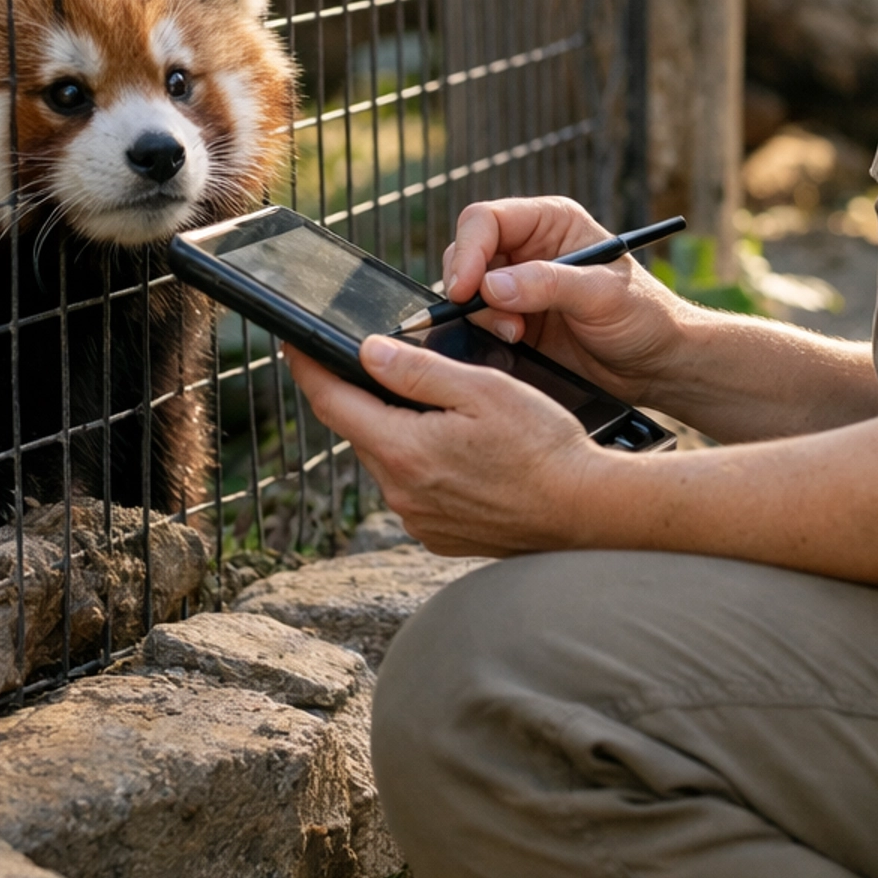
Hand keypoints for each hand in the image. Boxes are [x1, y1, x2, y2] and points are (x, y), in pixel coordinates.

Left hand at [283, 333, 610, 557]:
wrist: (585, 511)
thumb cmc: (543, 446)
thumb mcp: (483, 390)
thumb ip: (420, 371)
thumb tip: (366, 352)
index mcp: (404, 449)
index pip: (331, 401)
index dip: (307, 367)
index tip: (293, 342)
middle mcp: (400, 492)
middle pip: (359, 429)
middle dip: (362, 395)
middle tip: (380, 361)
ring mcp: (417, 518)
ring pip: (387, 459)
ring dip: (397, 430)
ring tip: (439, 407)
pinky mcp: (438, 535)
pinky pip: (412, 488)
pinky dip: (421, 462)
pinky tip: (459, 450)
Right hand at [438, 196, 696, 402]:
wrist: (656, 365)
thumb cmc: (644, 316)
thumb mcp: (602, 295)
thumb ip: (548, 284)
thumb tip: (492, 286)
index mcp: (551, 222)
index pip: (486, 220)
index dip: (468, 251)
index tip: (465, 288)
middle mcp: (528, 247)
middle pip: (467, 252)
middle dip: (471, 288)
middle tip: (501, 321)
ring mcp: (518, 284)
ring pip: (467, 289)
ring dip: (481, 314)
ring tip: (517, 335)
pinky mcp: (514, 319)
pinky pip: (478, 320)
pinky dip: (484, 332)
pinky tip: (515, 344)